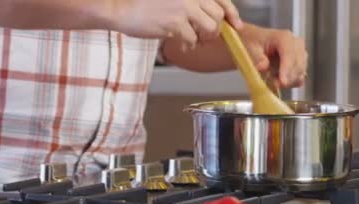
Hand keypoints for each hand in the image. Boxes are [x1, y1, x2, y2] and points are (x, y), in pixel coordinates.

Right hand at [113, 0, 243, 48]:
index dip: (233, 13)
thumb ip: (191, 3)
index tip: (237, 25)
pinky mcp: (175, 22)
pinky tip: (182, 44)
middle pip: (218, 15)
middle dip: (215, 30)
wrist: (122, 9)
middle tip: (205, 36)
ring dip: (204, 38)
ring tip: (193, 40)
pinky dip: (189, 44)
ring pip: (210, 28)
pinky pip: (193, 38)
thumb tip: (212, 18)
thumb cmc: (144, 4)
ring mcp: (183, 7)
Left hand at [241, 23, 307, 87]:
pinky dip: (291, 82)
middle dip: (288, 78)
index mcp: (284, 37)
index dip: (286, 70)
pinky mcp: (299, 62)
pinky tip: (280, 81)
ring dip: (289, 81)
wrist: (253, 41)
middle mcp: (295, 43)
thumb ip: (257, 58)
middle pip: (298, 64)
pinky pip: (300, 75)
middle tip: (274, 85)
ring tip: (273, 82)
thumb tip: (263, 67)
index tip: (282, 82)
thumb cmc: (252, 42)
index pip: (289, 54)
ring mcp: (299, 52)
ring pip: (300, 71)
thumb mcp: (250, 49)